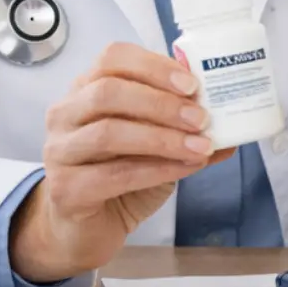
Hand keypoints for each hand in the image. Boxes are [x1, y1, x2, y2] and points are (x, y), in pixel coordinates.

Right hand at [9, 42, 234, 282]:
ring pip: (108, 133)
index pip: (113, 58)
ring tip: (200, 147)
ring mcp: (59, 151)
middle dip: (161, 103)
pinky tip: (185, 168)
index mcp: (86, 88)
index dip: (154, 66)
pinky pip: (113, 174)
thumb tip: (228, 109)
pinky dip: (156, 170)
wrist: (88, 228)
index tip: (192, 84)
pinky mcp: (64, 189)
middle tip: (201, 118)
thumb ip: (182, 121)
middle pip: (108, 92)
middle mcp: (65, 114)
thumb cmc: (121, 174)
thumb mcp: (155, 140)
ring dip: (162, 138)